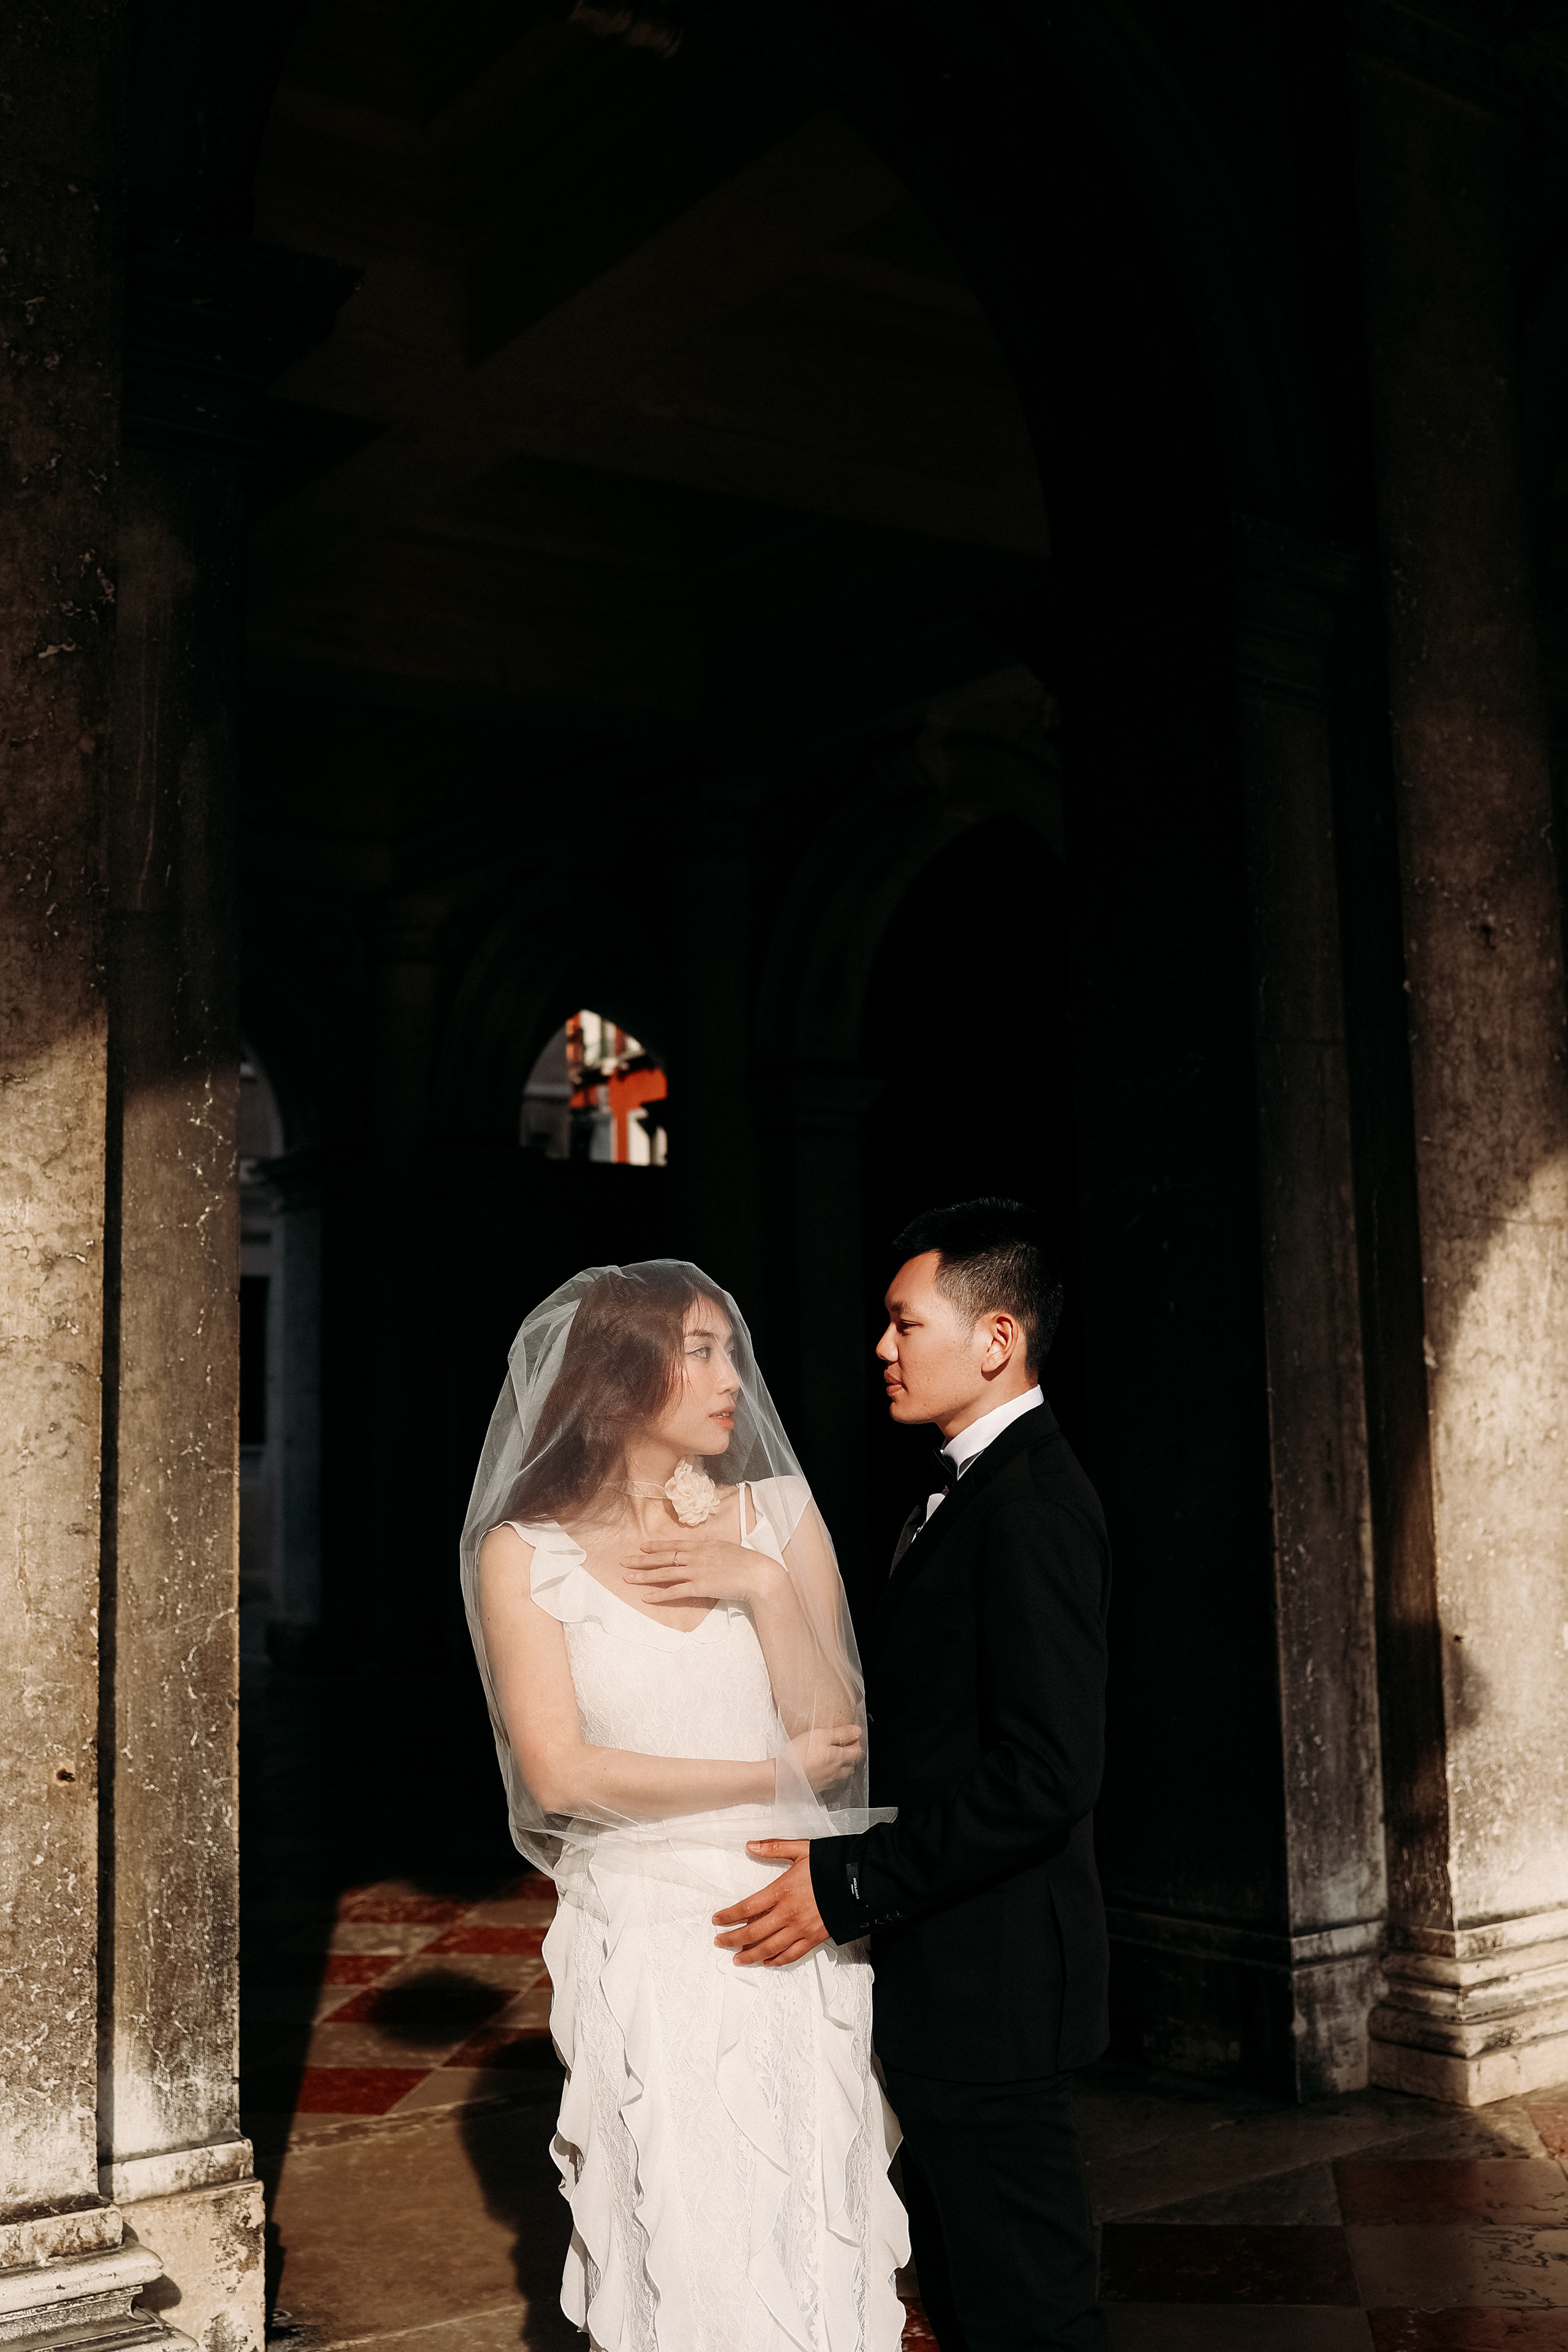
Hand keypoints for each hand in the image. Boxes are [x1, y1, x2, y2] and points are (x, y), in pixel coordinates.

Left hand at [620, 1534, 767, 1608]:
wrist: (757, 1573)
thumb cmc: (746, 1561)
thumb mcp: (726, 1548)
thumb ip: (711, 1548)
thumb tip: (704, 1545)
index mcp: (702, 1545)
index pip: (673, 1544)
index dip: (656, 1546)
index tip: (642, 1547)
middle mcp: (695, 1556)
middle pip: (663, 1558)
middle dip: (641, 1560)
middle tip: (624, 1561)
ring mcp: (695, 1572)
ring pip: (664, 1574)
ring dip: (644, 1576)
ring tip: (627, 1578)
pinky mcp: (699, 1588)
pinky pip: (674, 1592)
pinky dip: (659, 1595)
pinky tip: (646, 1597)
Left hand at [713, 1840, 827, 1966]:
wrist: (860, 1882)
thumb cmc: (830, 1865)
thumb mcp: (802, 1849)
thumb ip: (774, 1848)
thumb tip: (750, 1846)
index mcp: (782, 1890)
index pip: (747, 1908)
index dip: (729, 1917)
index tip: (717, 1921)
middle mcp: (788, 1914)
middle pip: (753, 1932)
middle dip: (732, 1940)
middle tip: (719, 1942)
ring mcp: (801, 1929)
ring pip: (769, 1948)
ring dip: (750, 1955)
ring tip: (737, 1959)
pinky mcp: (814, 1939)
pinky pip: (791, 1955)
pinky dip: (777, 1961)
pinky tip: (767, 1961)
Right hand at [789, 1723, 861, 1793]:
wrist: (783, 1775)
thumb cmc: (800, 1753)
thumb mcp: (821, 1735)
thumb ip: (841, 1734)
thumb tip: (857, 1731)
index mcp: (839, 1758)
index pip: (857, 1752)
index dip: (856, 1743)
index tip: (852, 1736)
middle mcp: (835, 1772)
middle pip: (850, 1766)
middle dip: (850, 1757)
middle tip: (843, 1747)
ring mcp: (826, 1782)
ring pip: (840, 1777)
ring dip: (841, 1768)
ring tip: (833, 1760)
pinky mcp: (816, 1788)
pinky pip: (828, 1783)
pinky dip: (829, 1777)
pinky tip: (821, 1772)